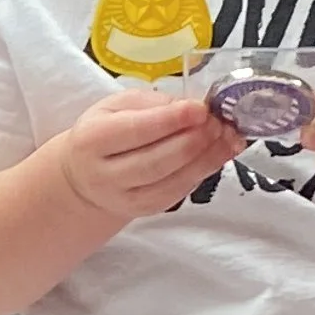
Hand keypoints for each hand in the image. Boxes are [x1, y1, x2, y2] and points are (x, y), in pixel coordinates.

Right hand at [51, 86, 224, 232]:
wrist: (86, 176)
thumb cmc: (105, 131)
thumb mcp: (117, 106)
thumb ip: (152, 103)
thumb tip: (193, 108)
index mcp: (93, 139)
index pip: (135, 131)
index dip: (171, 120)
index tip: (200, 109)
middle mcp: (104, 174)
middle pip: (156, 161)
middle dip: (194, 141)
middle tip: (218, 123)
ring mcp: (124, 198)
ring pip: (171, 182)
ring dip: (206, 159)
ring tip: (228, 138)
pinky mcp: (144, 210)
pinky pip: (178, 193)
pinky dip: (203, 173)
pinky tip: (219, 155)